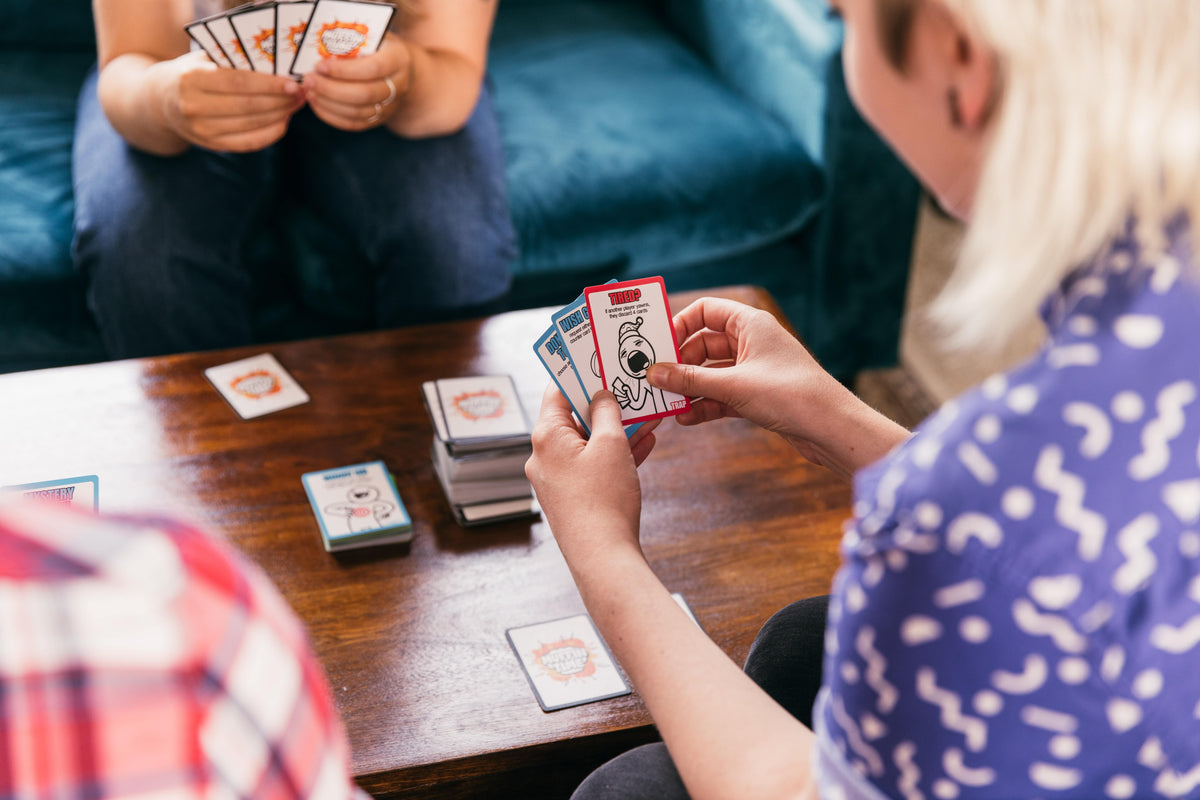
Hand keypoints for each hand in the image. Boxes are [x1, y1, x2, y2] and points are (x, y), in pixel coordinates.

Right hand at [156, 51, 305, 151]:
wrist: (161, 100)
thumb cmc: (193, 72)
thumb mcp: (206, 59)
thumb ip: (235, 61)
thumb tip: (279, 66)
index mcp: (192, 78)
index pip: (239, 83)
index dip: (270, 85)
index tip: (294, 84)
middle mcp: (193, 106)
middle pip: (249, 106)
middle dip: (281, 101)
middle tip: (302, 94)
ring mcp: (201, 129)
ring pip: (251, 125)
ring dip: (280, 116)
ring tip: (296, 105)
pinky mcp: (210, 145)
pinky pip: (248, 143)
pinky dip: (270, 134)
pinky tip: (283, 122)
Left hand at [302, 32, 410, 130]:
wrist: (401, 70)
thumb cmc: (378, 47)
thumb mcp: (371, 37)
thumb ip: (352, 41)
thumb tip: (318, 49)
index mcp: (398, 59)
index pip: (372, 68)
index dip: (344, 70)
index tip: (320, 66)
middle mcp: (398, 85)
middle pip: (364, 94)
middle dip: (331, 89)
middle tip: (309, 80)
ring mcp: (391, 105)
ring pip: (358, 112)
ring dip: (329, 103)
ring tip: (309, 91)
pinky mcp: (380, 119)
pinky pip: (354, 124)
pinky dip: (332, 116)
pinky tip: (317, 105)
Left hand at [525, 387, 659, 566]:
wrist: (603, 556)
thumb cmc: (603, 500)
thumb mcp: (611, 444)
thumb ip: (606, 412)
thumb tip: (601, 396)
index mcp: (546, 437)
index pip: (557, 392)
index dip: (577, 373)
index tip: (595, 360)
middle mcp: (544, 457)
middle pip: (573, 417)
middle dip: (605, 404)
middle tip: (628, 388)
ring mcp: (556, 479)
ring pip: (587, 442)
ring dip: (616, 429)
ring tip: (646, 414)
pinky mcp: (571, 496)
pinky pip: (592, 465)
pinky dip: (614, 454)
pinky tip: (644, 443)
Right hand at [647, 297, 909, 477]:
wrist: (830, 428)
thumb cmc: (790, 394)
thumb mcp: (733, 385)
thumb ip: (690, 379)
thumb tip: (654, 373)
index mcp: (751, 324)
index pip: (706, 311)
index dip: (681, 325)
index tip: (661, 347)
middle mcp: (752, 342)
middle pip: (704, 344)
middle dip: (680, 364)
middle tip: (656, 381)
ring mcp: (755, 369)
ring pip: (711, 373)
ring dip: (690, 388)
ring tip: (667, 404)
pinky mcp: (757, 395)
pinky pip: (722, 394)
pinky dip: (705, 404)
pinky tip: (687, 418)